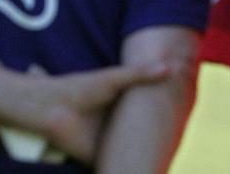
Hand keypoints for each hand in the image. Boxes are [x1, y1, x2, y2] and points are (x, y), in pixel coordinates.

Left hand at [34, 61, 170, 162]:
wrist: (47, 107)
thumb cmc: (77, 89)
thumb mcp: (111, 80)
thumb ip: (138, 74)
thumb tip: (169, 66)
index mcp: (118, 110)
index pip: (144, 120)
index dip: (160, 123)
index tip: (182, 122)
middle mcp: (113, 129)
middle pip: (138, 140)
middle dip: (154, 147)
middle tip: (178, 149)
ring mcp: (106, 144)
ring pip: (126, 156)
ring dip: (139, 162)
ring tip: (163, 166)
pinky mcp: (96, 158)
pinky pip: (113, 166)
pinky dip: (122, 170)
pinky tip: (142, 172)